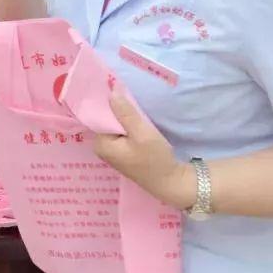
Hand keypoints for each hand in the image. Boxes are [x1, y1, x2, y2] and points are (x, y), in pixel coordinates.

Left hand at [94, 95, 194, 209]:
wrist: (171, 183)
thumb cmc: (156, 159)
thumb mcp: (142, 133)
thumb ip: (126, 112)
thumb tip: (111, 90)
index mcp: (101, 144)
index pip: (100, 115)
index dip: (111, 103)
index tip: (120, 90)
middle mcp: (102, 148)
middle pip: (107, 120)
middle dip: (119, 110)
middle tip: (132, 97)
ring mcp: (112, 151)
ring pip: (116, 125)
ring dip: (126, 117)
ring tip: (136, 107)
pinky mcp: (123, 153)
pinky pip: (122, 133)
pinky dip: (130, 126)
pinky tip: (138, 121)